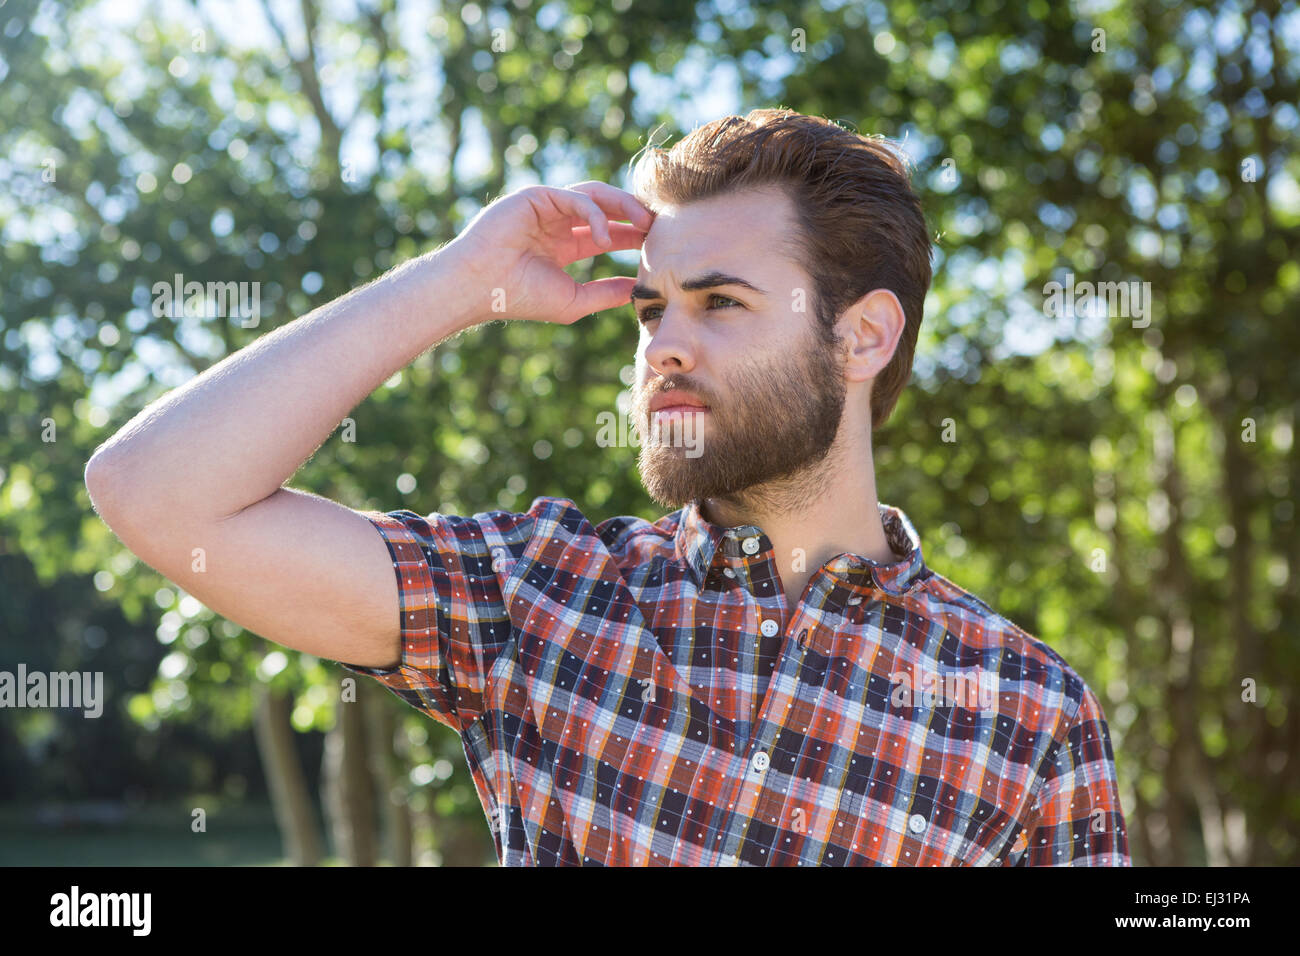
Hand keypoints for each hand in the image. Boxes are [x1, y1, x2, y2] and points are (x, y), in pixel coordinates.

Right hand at [443, 181, 654, 325]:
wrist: (480, 288)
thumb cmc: (520, 297)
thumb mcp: (574, 300)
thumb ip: (606, 293)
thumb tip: (639, 291)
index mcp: (562, 245)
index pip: (606, 232)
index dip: (633, 236)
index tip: (659, 244)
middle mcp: (555, 222)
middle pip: (605, 209)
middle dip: (634, 215)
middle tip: (660, 228)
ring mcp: (545, 206)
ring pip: (595, 195)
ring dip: (623, 206)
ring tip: (645, 224)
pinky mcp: (536, 196)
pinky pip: (575, 197)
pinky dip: (595, 215)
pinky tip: (606, 240)